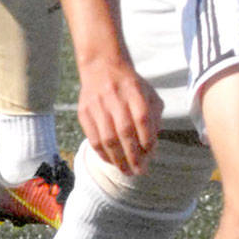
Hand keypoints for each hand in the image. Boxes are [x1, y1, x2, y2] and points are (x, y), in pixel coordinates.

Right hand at [77, 58, 162, 174]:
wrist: (102, 66)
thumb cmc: (130, 85)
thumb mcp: (149, 93)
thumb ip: (155, 116)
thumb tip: (153, 145)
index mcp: (135, 92)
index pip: (143, 119)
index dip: (148, 139)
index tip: (151, 154)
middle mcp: (115, 98)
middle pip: (125, 132)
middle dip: (134, 156)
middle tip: (140, 171)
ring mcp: (97, 106)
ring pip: (107, 139)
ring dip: (118, 159)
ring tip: (127, 171)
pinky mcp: (84, 113)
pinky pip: (93, 139)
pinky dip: (103, 154)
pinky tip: (112, 161)